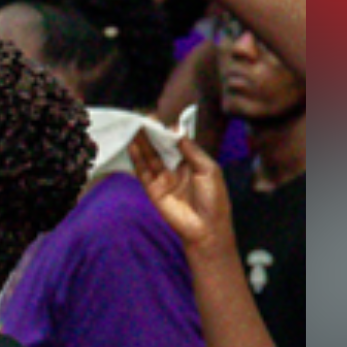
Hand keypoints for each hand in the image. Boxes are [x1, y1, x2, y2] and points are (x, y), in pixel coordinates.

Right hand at [126, 129, 236, 265]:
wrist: (207, 228)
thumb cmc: (214, 199)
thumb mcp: (208, 169)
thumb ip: (192, 150)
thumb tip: (176, 130)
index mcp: (191, 162)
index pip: (176, 142)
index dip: (168, 131)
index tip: (160, 118)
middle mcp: (176, 168)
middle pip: (161, 147)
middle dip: (152, 133)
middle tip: (143, 118)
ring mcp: (163, 179)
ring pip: (150, 157)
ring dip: (142, 143)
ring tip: (134, 127)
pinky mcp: (153, 190)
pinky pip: (143, 172)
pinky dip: (137, 158)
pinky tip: (132, 145)